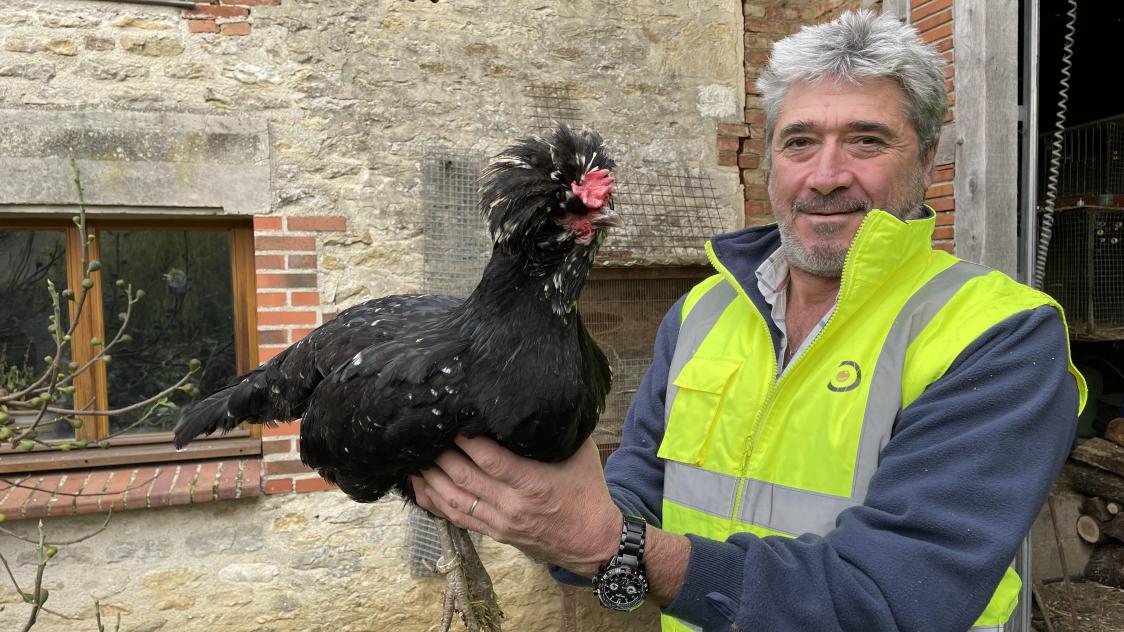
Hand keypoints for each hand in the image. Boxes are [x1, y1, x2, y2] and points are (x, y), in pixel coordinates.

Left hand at [411, 435, 621, 576]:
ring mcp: (500, 522)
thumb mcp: (581, 454)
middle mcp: (512, 505)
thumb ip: (558, 428)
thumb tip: (541, 396)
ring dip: (431, 478)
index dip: (466, 441)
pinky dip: (434, 501)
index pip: (491, 460)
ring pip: (454, 500)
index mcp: (534, 484)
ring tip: (413, 457)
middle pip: (464, 478)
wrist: (592, 542)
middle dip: (440, 455)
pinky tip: (420, 486)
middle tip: (424, 434)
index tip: (452, 422)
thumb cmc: (586, 491)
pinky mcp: (495, 533)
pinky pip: (456, 518)